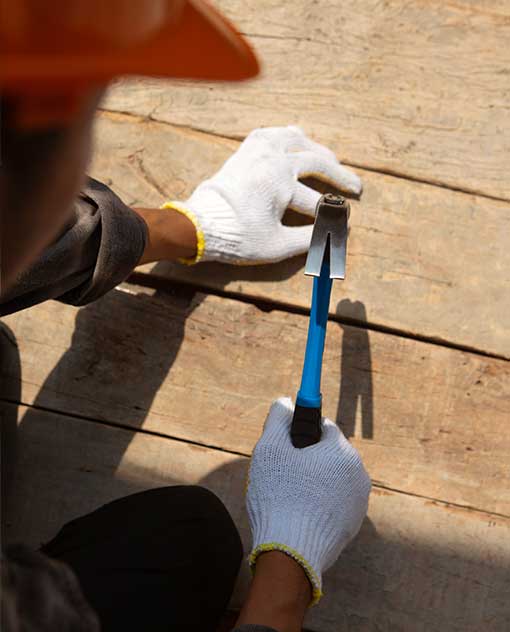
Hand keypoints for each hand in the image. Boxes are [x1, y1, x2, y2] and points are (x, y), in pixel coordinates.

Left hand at [162, 126, 361, 263]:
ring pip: (297, 139)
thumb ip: (309, 240)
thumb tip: (335, 235)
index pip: (318, 199)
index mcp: (281, 182)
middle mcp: (273, 159)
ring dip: (318, 150)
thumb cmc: (237, 237)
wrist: (200, 226)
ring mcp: (258, 150)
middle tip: (356, 187)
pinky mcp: (246, 149)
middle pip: (316, 162)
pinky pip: (274, 133)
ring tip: (332, 160)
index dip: (334, 214)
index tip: (346, 224)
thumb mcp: (276, 245)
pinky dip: (289, 136)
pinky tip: (297, 139)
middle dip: (339, 176)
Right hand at [246, 397, 370, 603]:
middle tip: (282, 473)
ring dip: (313, 480)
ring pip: (331, 478)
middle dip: (306, 458)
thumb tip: (285, 402)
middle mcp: (358, 473)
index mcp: (342, 451)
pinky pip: (334, 502)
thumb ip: (278, 418)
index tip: (285, 443)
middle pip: (328, 453)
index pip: (323, 426)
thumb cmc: (280, 495)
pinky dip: (319, 502)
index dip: (300, 432)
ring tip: (288, 495)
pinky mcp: (353, 525)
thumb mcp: (270, 449)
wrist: (291, 553)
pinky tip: (298, 512)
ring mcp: (358, 502)